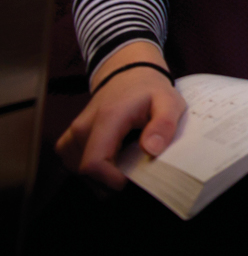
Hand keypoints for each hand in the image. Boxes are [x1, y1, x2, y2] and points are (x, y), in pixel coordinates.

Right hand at [56, 41, 184, 188]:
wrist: (128, 73)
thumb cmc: (149, 89)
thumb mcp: (169, 101)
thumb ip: (164, 124)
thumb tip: (151, 150)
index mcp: (107, 119)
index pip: (93, 164)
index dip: (111, 181)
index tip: (132, 180)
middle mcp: (82, 128)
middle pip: (85, 173)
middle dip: (109, 182)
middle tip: (135, 172)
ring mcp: (73, 134)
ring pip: (77, 172)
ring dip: (100, 178)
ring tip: (124, 165)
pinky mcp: (69, 139)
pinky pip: (72, 165)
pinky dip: (90, 171)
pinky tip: (110, 161)